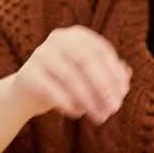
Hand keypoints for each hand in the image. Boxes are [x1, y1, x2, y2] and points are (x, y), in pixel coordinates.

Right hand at [11, 27, 129, 123]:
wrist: (27, 93)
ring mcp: (40, 55)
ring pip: (70, 77)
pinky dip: (68, 104)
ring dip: (89, 100)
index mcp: (76, 35)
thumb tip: (126, 76)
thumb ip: (110, 74)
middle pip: (86, 61)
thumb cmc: (66, 84)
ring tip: (100, 117)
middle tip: (114, 109)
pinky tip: (76, 114)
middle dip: (103, 87)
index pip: (101, 50)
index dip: (114, 72)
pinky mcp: (27, 74)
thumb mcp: (89, 77)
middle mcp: (57, 40)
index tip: (123, 94)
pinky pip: (52, 90)